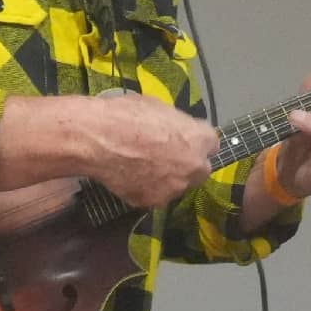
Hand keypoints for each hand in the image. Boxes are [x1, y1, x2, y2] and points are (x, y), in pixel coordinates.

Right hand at [86, 93, 215, 209]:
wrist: (98, 138)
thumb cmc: (127, 114)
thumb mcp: (158, 107)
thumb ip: (176, 124)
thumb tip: (175, 130)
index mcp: (200, 139)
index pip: (212, 144)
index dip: (196, 140)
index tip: (184, 138)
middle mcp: (193, 167)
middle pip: (200, 169)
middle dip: (188, 163)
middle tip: (166, 155)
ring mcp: (174, 188)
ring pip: (176, 185)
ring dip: (167, 177)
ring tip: (142, 165)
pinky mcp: (152, 202)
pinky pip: (153, 195)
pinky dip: (145, 188)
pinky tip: (129, 175)